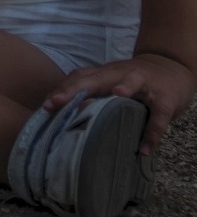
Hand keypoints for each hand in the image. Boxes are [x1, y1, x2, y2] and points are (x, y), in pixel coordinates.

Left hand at [41, 53, 195, 156]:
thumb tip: (63, 119)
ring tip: (115, 97)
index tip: (46, 104)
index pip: (80, 77)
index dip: (63, 89)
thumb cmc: (133, 80)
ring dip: (124, 87)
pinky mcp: (165, 98)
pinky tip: (145, 148)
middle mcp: (120, 73)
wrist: (171, 68)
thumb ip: (92, 94)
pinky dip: (153, 131)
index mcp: (105, 73)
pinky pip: (159, 115)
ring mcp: (145, 82)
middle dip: (76, 89)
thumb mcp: (111, 83)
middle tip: (58, 102)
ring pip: (133, 80)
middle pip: (97, 77)